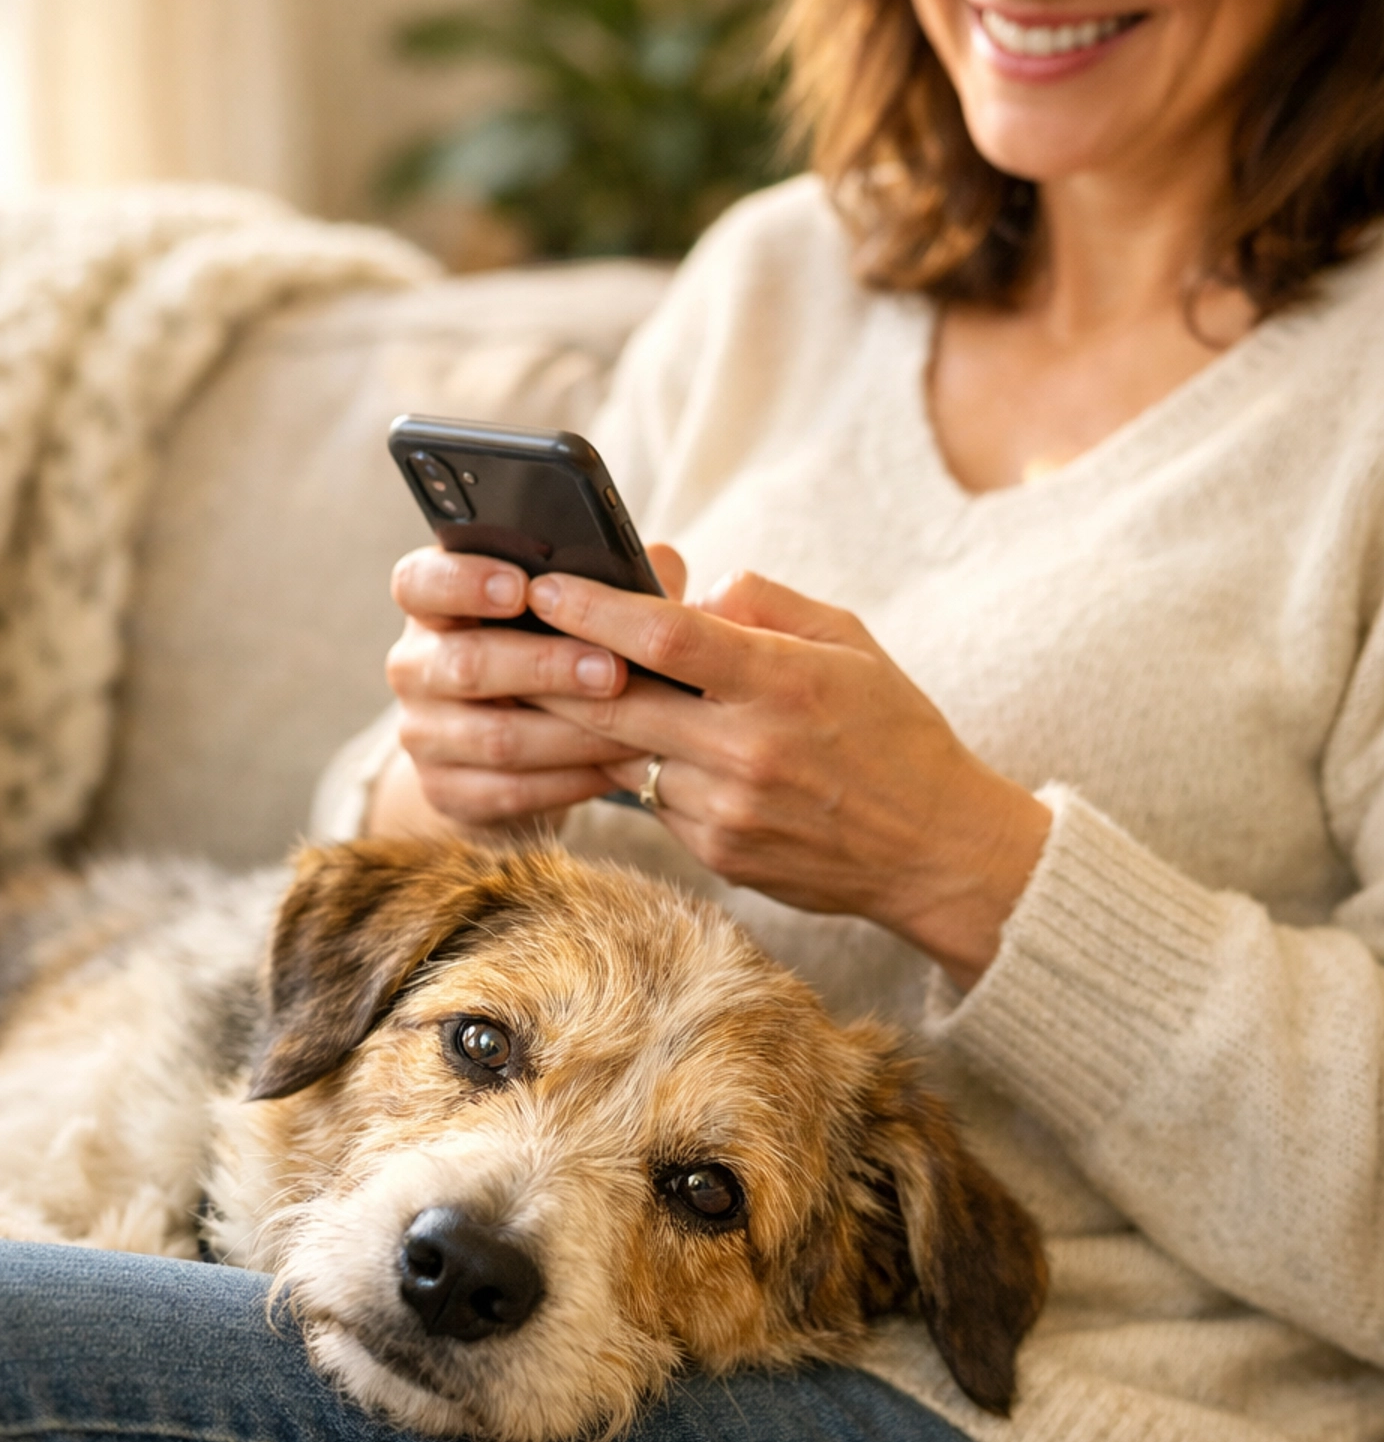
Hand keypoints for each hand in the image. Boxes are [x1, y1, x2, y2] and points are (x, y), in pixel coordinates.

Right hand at [377, 545, 668, 832]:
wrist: (514, 749)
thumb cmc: (553, 654)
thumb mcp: (574, 610)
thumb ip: (611, 579)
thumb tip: (661, 562)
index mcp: (434, 603)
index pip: (419, 582)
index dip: (464, 582)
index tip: (523, 588)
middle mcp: (414, 665)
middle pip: (465, 663)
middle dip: (545, 666)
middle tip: (612, 669)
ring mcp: (422, 732)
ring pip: (492, 735)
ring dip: (569, 733)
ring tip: (632, 728)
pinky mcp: (444, 790)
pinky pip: (507, 789)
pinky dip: (567, 781)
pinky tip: (612, 771)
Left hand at [526, 566, 1050, 988]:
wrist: (935, 851)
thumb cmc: (895, 731)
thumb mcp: (851, 642)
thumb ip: (766, 606)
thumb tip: (690, 592)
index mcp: (783, 684)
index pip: (667, 640)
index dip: (596, 610)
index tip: (545, 586)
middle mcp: (747, 751)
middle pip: (617, 705)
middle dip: (552, 669)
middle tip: (505, 636)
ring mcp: (727, 811)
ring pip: (625, 757)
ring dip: (585, 725)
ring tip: (544, 687)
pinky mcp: (718, 855)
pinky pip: (654, 800)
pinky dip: (640, 769)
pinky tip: (637, 746)